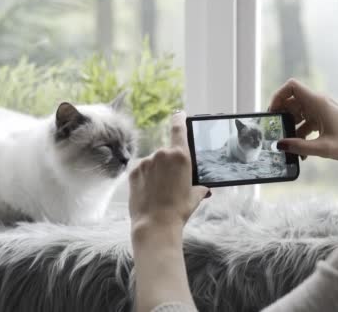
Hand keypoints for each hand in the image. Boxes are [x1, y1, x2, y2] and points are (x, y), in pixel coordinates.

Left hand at [128, 111, 208, 231]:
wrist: (156, 224)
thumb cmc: (179, 210)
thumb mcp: (196, 195)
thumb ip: (199, 184)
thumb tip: (203, 186)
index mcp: (181, 155)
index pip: (179, 128)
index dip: (180, 118)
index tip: (179, 114)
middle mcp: (162, 154)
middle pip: (167, 151)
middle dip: (169, 163)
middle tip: (172, 181)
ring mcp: (146, 162)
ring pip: (154, 162)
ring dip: (157, 171)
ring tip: (160, 191)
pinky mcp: (133, 171)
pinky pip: (142, 170)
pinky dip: (146, 177)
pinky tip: (150, 191)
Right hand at [268, 79, 337, 161]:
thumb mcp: (323, 148)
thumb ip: (299, 147)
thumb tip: (279, 145)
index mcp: (318, 102)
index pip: (292, 86)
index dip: (278, 95)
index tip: (272, 111)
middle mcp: (318, 103)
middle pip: (291, 101)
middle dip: (282, 116)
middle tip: (276, 131)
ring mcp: (321, 110)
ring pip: (297, 114)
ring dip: (291, 128)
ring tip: (289, 146)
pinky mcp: (324, 119)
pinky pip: (306, 122)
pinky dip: (301, 135)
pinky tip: (302, 152)